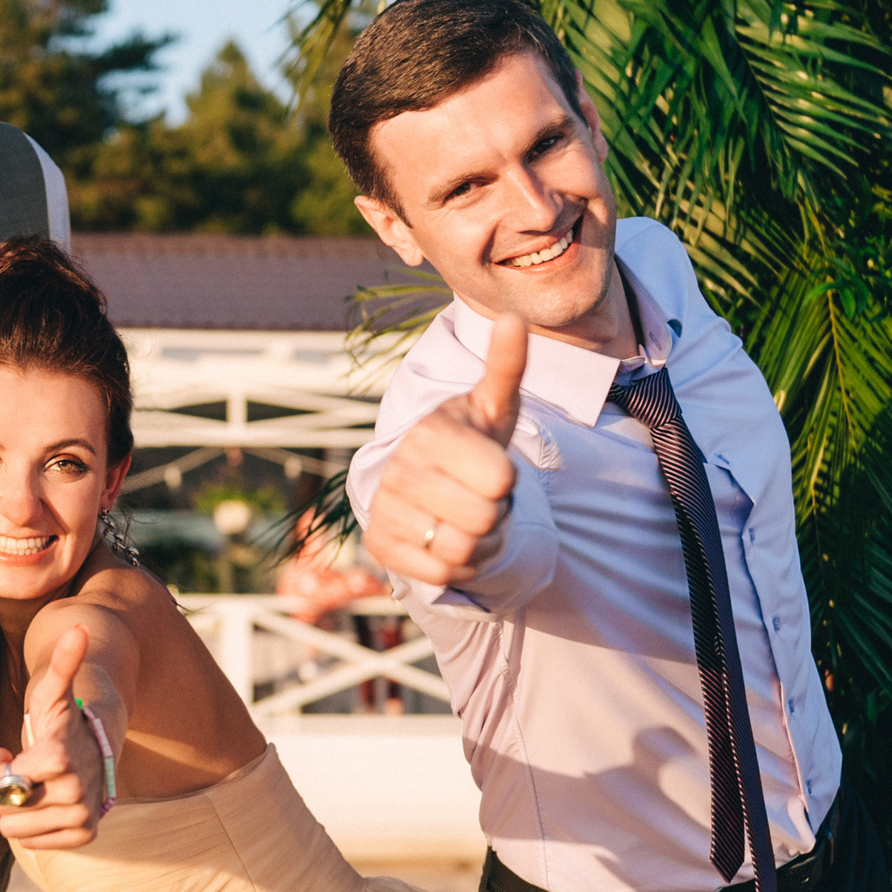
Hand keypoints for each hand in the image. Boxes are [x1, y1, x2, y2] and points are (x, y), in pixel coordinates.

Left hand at [0, 626, 105, 850]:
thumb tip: (77, 629)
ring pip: (15, 831)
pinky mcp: (85, 835)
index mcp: (58, 759)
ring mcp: (82, 817)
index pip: (0, 787)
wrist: (98, 746)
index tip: (10, 751)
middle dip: (6, 790)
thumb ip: (62, 662)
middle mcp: (75, 794)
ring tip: (36, 785)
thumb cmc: (64, 718)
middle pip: (5, 812)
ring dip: (19, 809)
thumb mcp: (52, 691)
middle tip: (23, 769)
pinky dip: (34, 826)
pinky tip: (48, 802)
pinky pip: (33, 844)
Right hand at [364, 314, 526, 588]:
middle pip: (485, 517)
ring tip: (464, 517)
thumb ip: (506, 365)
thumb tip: (513, 317)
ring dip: (478, 542)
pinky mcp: (378, 545)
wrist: (426, 479)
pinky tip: (445, 539)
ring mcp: (384, 508)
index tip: (489, 466)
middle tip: (478, 495)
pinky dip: (456, 566)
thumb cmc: (471, 440)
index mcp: (429, 432)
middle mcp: (398, 468)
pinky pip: (441, 574)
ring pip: (463, 551)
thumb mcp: (493, 406)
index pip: (501, 479)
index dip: (507, 479)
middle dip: (494, 513)